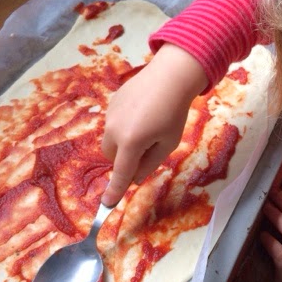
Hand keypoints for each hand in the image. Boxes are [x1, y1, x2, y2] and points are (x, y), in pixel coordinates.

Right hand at [100, 44, 207, 205]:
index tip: (107, 204)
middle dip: (125, 159)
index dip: (115, 191)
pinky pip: (114, 123)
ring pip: (111, 140)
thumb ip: (150, 164)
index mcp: (131, 143)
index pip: (121, 173)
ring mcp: (110, 115)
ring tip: (148, 125)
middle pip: (112, 157)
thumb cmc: (174, 113)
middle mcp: (114, 130)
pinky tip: (142, 112)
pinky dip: (124, 126)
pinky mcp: (111, 103)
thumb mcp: (168, 143)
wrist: (170, 76)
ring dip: (124, 142)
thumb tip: (134, 177)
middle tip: (147, 149)